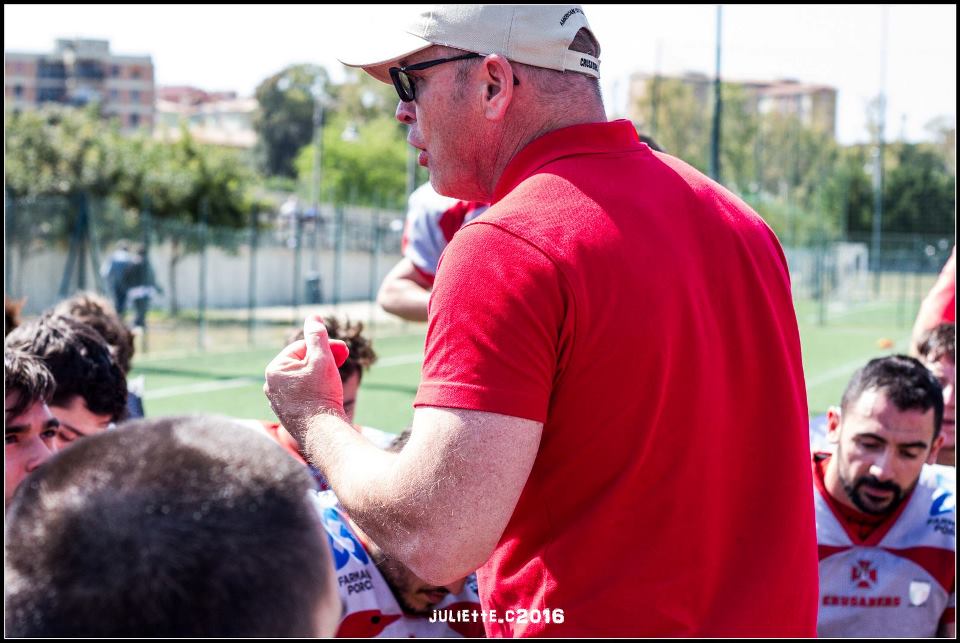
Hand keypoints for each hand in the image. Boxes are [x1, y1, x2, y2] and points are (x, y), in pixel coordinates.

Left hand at [264, 315, 349, 440]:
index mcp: (274, 370)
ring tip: (335, 383)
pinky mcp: (288, 414)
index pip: (301, 347)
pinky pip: (303, 395)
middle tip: (343, 362)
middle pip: (302, 363)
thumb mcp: (322, 358)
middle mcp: (271, 386)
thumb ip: (317, 336)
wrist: (323, 433)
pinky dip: (316, 392)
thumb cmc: (321, 394)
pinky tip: (328, 397)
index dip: (324, 347)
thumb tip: (313, 316)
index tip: (343, 352)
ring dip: (321, 376)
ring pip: (303, 380)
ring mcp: (278, 402)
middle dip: (323, 361)